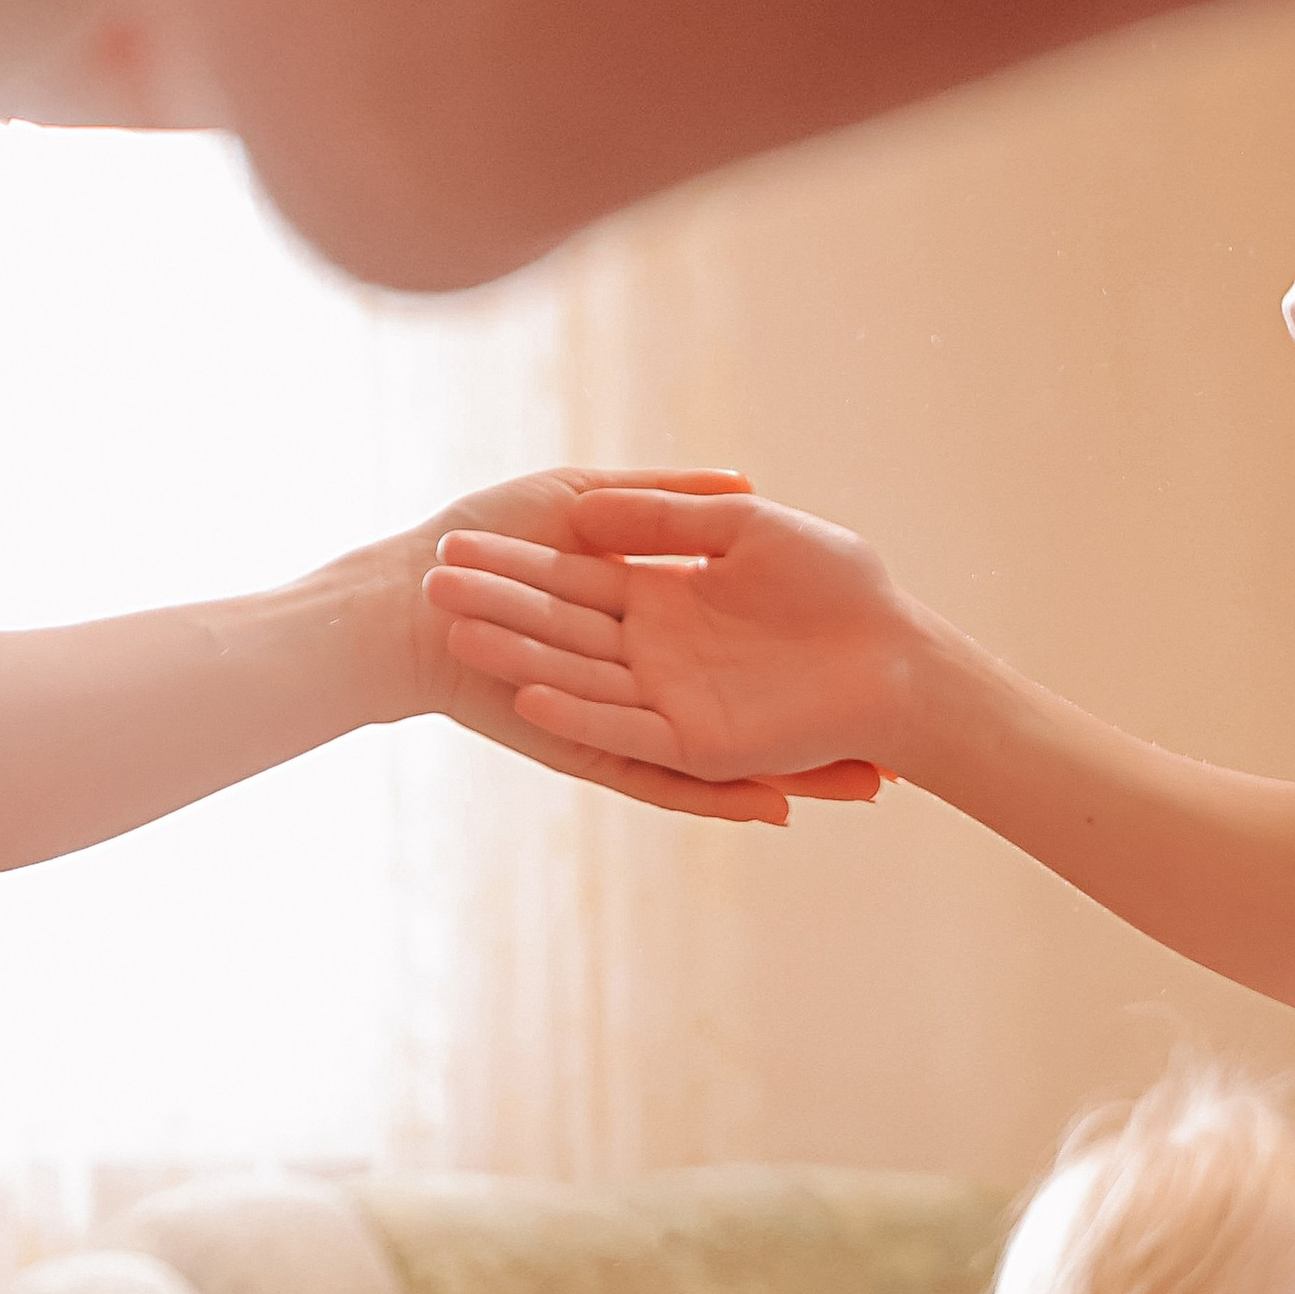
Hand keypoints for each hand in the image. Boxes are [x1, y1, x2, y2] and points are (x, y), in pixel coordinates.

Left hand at [322, 472, 881, 829]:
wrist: (406, 606)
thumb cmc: (489, 536)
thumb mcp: (586, 498)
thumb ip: (662, 504)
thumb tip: (734, 488)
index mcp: (652, 611)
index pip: (746, 644)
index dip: (806, 657)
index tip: (872, 672)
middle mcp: (649, 672)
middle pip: (748, 717)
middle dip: (812, 747)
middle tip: (888, 770)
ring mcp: (625, 715)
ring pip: (724, 760)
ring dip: (783, 778)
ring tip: (860, 792)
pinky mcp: (589, 752)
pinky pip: (667, 785)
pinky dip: (712, 800)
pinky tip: (771, 806)